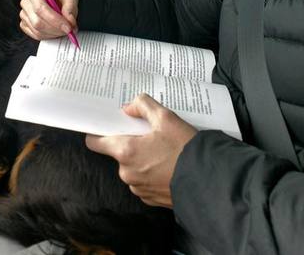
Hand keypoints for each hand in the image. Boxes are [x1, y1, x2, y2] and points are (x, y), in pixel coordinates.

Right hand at [19, 0, 78, 40]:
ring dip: (54, 33)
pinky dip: (49, 36)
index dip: (54, 19)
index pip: (40, 8)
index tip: (68, 26)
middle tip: (70, 29)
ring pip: (38, 31)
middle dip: (56, 29)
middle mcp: (26, 2)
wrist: (57, 1)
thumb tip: (69, 20)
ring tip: (65, 29)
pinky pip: (36, 35)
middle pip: (38, 22)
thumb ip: (70, 7)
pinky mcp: (25, 25)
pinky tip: (56, 30)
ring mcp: (24, 15)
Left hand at [86, 93, 196, 207]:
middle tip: (149, 133)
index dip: (99, 132)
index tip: (109, 125)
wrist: (207, 181)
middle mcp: (127, 172)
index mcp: (126, 152)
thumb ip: (143, 106)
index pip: (95, 142)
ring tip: (163, 149)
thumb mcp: (166, 118)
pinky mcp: (150, 198)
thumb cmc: (185, 149)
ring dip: (142, 158)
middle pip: (119, 152)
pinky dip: (151, 171)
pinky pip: (144, 180)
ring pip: (132, 167)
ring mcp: (138, 188)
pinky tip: (167, 164)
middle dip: (131, 142)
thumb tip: (129, 108)